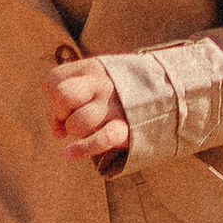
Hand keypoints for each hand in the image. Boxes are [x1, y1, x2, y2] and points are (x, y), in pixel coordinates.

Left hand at [47, 53, 131, 168]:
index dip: (52, 97)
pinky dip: (81, 150)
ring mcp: (115, 107)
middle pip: (62, 96)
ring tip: (88, 128)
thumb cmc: (122, 91)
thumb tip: (56, 131)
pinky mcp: (126, 128)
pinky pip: (100, 140)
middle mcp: (102, 85)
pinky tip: (69, 155)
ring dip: (76, 131)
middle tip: (71, 116)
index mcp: (93, 68)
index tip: (65, 106)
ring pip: (77, 124)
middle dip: (60, 112)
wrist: (171, 93)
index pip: (52, 81)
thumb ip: (70, 100)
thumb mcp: (97, 82)